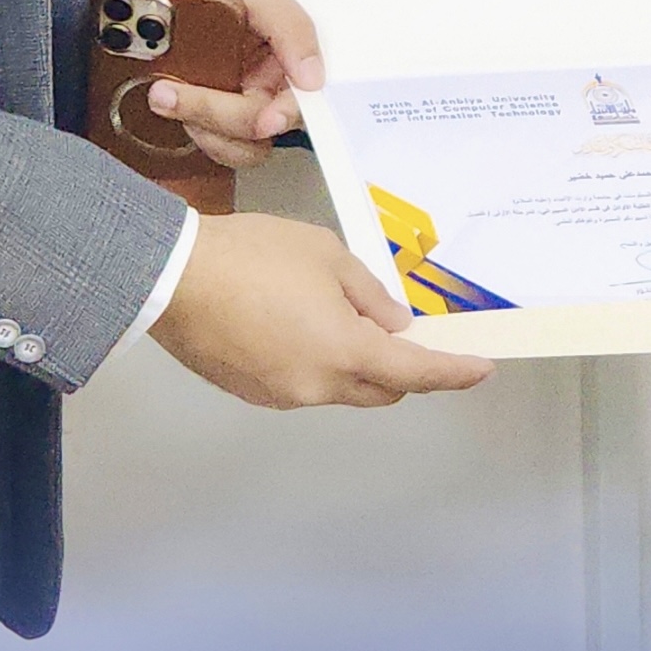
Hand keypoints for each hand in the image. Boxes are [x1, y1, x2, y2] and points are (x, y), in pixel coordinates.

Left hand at [147, 0, 323, 168]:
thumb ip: (289, 23)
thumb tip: (312, 74)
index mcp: (293, 55)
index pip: (308, 96)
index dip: (290, 111)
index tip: (269, 119)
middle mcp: (275, 87)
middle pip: (268, 124)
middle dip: (220, 113)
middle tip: (172, 93)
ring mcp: (246, 108)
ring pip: (245, 147)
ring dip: (206, 127)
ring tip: (167, 96)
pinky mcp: (219, 126)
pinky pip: (220, 148)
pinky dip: (196, 134)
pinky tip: (175, 107)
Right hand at [149, 210, 494, 408]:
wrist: (170, 274)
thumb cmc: (255, 255)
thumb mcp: (326, 255)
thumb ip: (369, 294)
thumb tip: (393, 326)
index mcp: (345, 352)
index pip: (415, 374)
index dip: (452, 374)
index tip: (480, 370)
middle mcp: (317, 386)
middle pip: (380, 391)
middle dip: (400, 369)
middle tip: (398, 331)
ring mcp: (280, 395)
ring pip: (337, 388)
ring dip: (350, 364)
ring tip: (329, 314)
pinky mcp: (249, 392)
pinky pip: (299, 384)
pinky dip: (312, 363)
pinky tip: (291, 326)